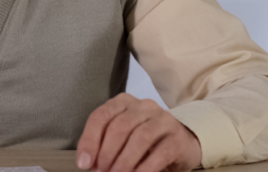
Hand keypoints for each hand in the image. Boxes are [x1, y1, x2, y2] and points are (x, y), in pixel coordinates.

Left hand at [76, 93, 201, 171]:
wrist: (182, 144)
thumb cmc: (145, 142)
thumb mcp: (122, 138)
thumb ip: (104, 145)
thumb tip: (88, 163)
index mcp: (123, 103)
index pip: (101, 116)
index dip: (90, 141)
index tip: (84, 163)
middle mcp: (143, 106)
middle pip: (120, 126)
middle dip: (107, 152)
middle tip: (102, 171)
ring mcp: (163, 119)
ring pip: (140, 137)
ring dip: (124, 160)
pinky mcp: (177, 137)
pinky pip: (160, 152)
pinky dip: (145, 168)